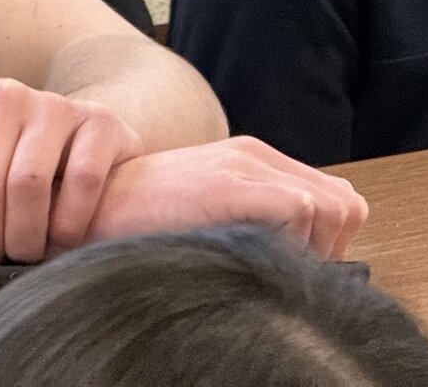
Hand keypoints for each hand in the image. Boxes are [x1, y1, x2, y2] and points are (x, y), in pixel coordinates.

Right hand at [84, 138, 367, 259]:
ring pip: (333, 209)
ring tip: (264, 263)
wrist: (83, 208)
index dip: (327, 244)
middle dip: (329, 249)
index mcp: (252, 161)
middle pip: (345, 206)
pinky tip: (247, 255)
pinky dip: (289, 244)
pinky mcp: (231, 183)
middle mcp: (254, 155)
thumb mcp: (206, 215)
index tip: (293, 270)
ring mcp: (243, 165)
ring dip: (310, 248)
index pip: (334, 200)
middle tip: (284, 272)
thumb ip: (253, 222)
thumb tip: (304, 268)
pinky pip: (300, 211)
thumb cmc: (138, 226)